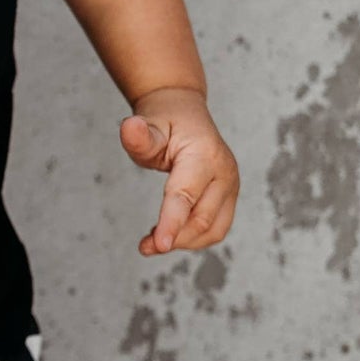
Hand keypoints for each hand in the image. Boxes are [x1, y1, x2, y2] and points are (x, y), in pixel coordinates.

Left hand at [119, 88, 239, 256]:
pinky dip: (192, 238)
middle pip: (202, 219)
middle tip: (144, 246)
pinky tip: (168, 234)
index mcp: (205, 154)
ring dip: (183, 242)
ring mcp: (231, 187)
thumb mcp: (147, 127)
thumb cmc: (164, 123)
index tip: (158, 245)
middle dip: (173, 237)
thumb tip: (128, 127)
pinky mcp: (229, 198)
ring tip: (153, 242)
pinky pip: (215, 228)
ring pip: (213, 230)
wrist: (185, 115)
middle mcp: (225, 172)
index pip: (186, 195)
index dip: (172, 222)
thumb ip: (138, 136)